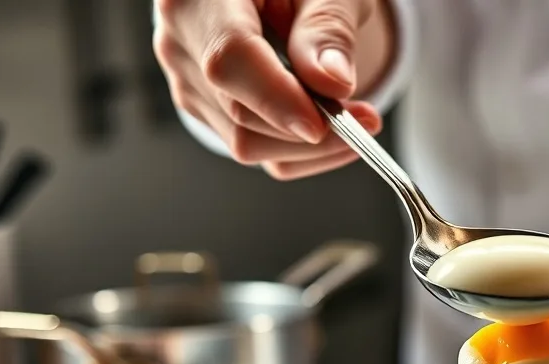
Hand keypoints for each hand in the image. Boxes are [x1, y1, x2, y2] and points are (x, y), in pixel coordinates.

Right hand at [153, 0, 382, 179]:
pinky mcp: (206, 109)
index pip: (229, 57)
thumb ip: (328, 29)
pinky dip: (299, 149)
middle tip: (366, 120)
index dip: (275, 99)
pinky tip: (332, 126)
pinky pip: (254, 148)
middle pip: (239, 111)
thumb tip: (333, 84)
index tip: (322, 125)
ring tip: (357, 118)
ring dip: (310, 146)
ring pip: (246, 142)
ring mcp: (188, 80)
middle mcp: (182, 41)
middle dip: (309, 130)